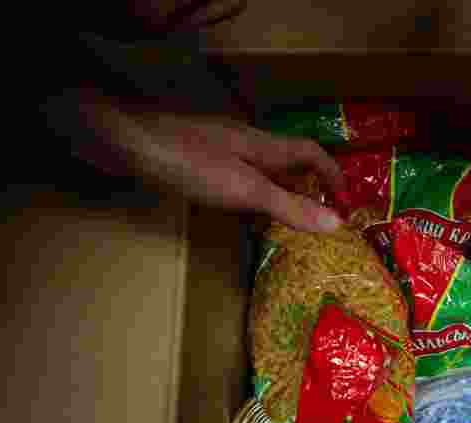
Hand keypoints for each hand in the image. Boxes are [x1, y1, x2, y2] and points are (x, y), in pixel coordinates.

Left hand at [47, 88, 344, 232]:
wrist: (123, 143)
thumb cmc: (189, 162)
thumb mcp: (246, 189)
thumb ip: (289, 207)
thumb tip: (337, 225)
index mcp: (265, 146)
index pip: (312, 154)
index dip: (333, 176)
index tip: (347, 204)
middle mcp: (246, 146)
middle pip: (288, 165)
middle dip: (308, 191)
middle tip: (319, 224)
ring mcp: (218, 154)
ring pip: (260, 175)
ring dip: (277, 198)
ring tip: (286, 230)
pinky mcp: (195, 165)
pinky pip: (235, 183)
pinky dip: (248, 202)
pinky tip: (239, 220)